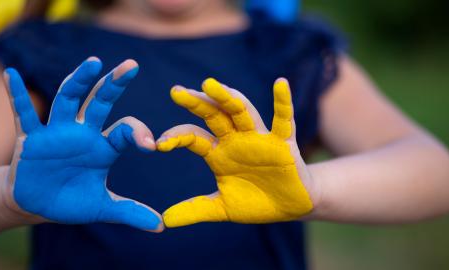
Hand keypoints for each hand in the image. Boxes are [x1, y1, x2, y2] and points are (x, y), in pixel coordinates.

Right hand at [3, 57, 162, 231]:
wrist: (38, 204)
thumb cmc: (71, 200)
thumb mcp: (102, 207)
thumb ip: (130, 212)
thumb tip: (161, 226)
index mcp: (105, 147)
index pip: (126, 131)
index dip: (139, 134)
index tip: (151, 145)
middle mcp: (84, 133)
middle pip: (100, 102)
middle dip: (114, 84)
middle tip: (131, 66)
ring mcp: (58, 132)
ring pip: (68, 99)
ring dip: (79, 81)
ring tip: (93, 63)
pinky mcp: (31, 138)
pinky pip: (24, 114)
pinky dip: (17, 95)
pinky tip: (11, 74)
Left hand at [157, 78, 315, 226]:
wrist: (289, 207)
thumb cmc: (255, 202)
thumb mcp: (222, 208)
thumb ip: (196, 210)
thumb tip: (164, 220)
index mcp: (218, 153)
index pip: (193, 137)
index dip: (177, 137)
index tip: (159, 144)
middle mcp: (235, 140)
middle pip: (213, 115)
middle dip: (196, 103)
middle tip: (176, 92)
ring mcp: (258, 138)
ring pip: (242, 112)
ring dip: (227, 98)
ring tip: (210, 84)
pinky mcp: (283, 143)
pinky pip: (283, 120)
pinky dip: (283, 102)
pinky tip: (280, 83)